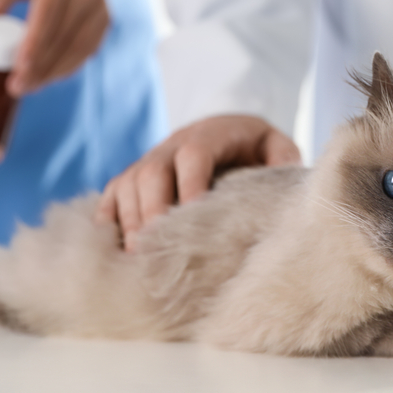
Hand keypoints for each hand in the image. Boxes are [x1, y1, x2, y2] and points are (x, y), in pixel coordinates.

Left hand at [0, 0, 109, 95]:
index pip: (46, 16)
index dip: (34, 44)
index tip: (19, 68)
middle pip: (62, 37)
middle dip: (40, 66)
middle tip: (17, 87)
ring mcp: (99, 9)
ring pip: (77, 48)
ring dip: (53, 72)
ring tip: (30, 87)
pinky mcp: (106, 22)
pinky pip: (86, 51)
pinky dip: (67, 67)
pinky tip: (49, 77)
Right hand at [96, 115, 301, 250]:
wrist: (230, 133)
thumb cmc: (258, 149)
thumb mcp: (278, 148)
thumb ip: (284, 163)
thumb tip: (283, 192)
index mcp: (212, 133)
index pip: (194, 154)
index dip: (190, 186)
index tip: (194, 219)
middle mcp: (174, 143)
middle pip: (151, 172)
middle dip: (152, 211)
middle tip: (155, 250)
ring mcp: (149, 159)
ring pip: (126, 184)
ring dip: (129, 222)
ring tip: (137, 258)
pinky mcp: (132, 180)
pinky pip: (109, 197)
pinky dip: (107, 223)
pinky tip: (114, 252)